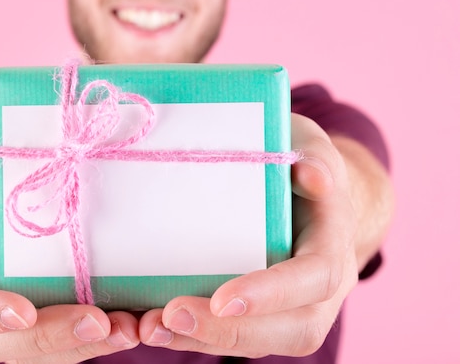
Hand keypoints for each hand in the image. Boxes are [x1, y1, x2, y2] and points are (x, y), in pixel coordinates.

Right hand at [0, 100, 139, 362]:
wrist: (2, 219)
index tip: (22, 309)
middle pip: (7, 344)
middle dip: (53, 337)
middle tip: (100, 321)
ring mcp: (17, 329)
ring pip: (48, 352)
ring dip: (90, 346)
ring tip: (136, 327)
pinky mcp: (53, 328)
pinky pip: (76, 345)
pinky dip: (109, 338)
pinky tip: (144, 322)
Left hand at [138, 113, 358, 357]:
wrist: (307, 185)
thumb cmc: (300, 158)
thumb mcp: (308, 144)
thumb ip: (313, 156)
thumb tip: (313, 177)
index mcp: (334, 239)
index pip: (316, 276)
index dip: (272, 293)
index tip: (222, 298)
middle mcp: (325, 284)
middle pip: (292, 328)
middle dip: (229, 331)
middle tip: (170, 316)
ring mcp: (299, 303)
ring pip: (263, 341)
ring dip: (205, 340)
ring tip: (151, 328)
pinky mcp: (266, 309)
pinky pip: (239, 334)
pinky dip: (196, 334)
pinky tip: (154, 324)